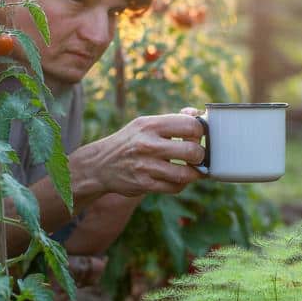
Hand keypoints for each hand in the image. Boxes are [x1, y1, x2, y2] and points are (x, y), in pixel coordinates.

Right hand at [91, 113, 205, 197]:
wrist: (100, 164)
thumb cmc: (131, 141)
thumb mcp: (145, 124)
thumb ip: (172, 119)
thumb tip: (197, 112)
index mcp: (150, 125)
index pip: (190, 125)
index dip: (200, 132)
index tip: (196, 136)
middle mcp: (147, 144)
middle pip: (191, 151)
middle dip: (200, 155)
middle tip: (196, 155)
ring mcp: (145, 166)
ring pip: (185, 174)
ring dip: (193, 173)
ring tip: (191, 169)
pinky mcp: (144, 184)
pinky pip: (174, 187)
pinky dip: (181, 184)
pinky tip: (177, 178)